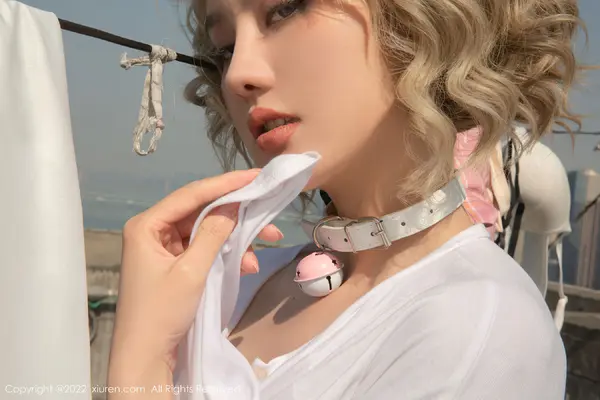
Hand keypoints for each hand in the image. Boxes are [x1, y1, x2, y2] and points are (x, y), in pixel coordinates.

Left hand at [107, 169, 282, 387]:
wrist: (146, 358)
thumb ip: (212, 234)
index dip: (224, 184)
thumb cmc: (161, 312)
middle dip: (235, 214)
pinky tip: (245, 265)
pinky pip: (205, 250)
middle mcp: (154, 231)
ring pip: (206, 231)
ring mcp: (165, 249)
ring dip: (234, 238)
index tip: (254, 176)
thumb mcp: (191, 271)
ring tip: (266, 242)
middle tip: (267, 208)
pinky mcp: (175, 265)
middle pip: (200, 211)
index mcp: (147, 225)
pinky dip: (225, 255)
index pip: (191, 195)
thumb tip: (233, 206)